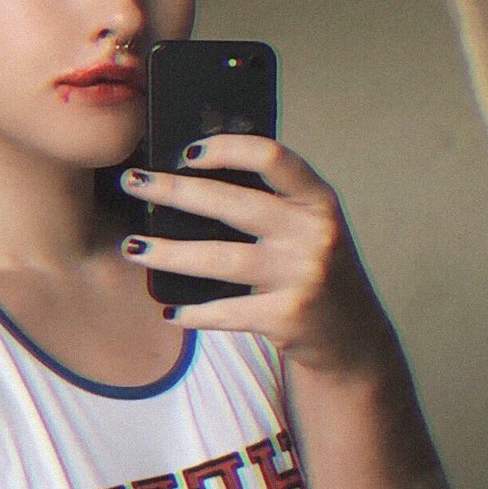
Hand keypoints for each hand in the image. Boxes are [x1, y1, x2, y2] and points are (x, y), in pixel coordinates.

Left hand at [120, 134, 389, 375]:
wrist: (354, 339)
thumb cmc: (318, 272)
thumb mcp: (310, 227)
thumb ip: (274, 202)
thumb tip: (197, 173)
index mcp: (318, 200)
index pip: (272, 157)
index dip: (226, 148)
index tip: (186, 152)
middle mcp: (313, 233)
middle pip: (232, 204)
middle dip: (173, 190)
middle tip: (133, 182)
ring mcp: (302, 276)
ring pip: (220, 259)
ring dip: (168, 253)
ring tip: (133, 247)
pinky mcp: (288, 317)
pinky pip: (227, 312)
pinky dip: (195, 313)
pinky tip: (171, 312)